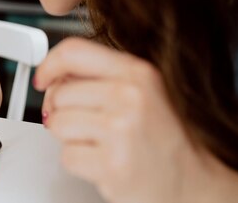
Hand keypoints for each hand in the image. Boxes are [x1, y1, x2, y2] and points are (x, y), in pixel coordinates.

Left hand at [34, 37, 209, 202]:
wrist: (194, 184)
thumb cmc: (165, 138)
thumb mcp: (143, 91)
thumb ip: (102, 76)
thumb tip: (54, 75)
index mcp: (137, 73)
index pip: (73, 52)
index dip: (49, 64)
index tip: (42, 79)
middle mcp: (130, 97)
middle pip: (60, 93)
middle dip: (62, 111)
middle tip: (87, 124)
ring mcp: (121, 132)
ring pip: (58, 124)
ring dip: (70, 138)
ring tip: (100, 143)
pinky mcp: (111, 165)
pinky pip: (67, 156)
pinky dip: (79, 162)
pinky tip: (103, 161)